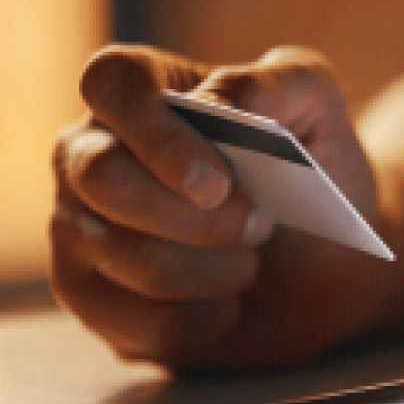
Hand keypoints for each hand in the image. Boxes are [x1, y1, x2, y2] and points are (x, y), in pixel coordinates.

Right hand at [50, 44, 393, 368]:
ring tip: (251, 260)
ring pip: (128, 256)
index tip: (217, 183)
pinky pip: (138, 321)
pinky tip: (229, 304)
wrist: (327, 255)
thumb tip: (216, 103)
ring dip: (215, 268)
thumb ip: (278, 83)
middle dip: (194, 215)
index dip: (159, 134)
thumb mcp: (319, 106)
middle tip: (259, 226)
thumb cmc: (312, 168)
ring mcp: (76, 226)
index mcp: (140, 89)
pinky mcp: (90, 297)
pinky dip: (206, 319)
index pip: (111, 82)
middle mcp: (88, 151)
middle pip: (103, 176)